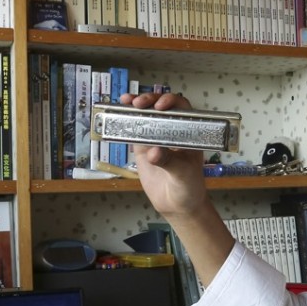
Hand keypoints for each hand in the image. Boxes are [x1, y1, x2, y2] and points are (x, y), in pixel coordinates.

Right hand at [121, 91, 207, 217]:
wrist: (177, 204)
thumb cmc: (189, 187)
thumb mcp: (183, 174)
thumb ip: (170, 162)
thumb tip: (154, 152)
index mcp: (189, 134)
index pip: (182, 109)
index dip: (171, 102)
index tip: (161, 106)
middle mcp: (173, 132)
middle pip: (161, 107)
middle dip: (150, 101)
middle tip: (139, 104)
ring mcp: (157, 138)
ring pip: (146, 115)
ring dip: (135, 105)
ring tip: (126, 102)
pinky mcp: (143, 147)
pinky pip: (133, 130)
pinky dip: (125, 120)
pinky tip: (117, 113)